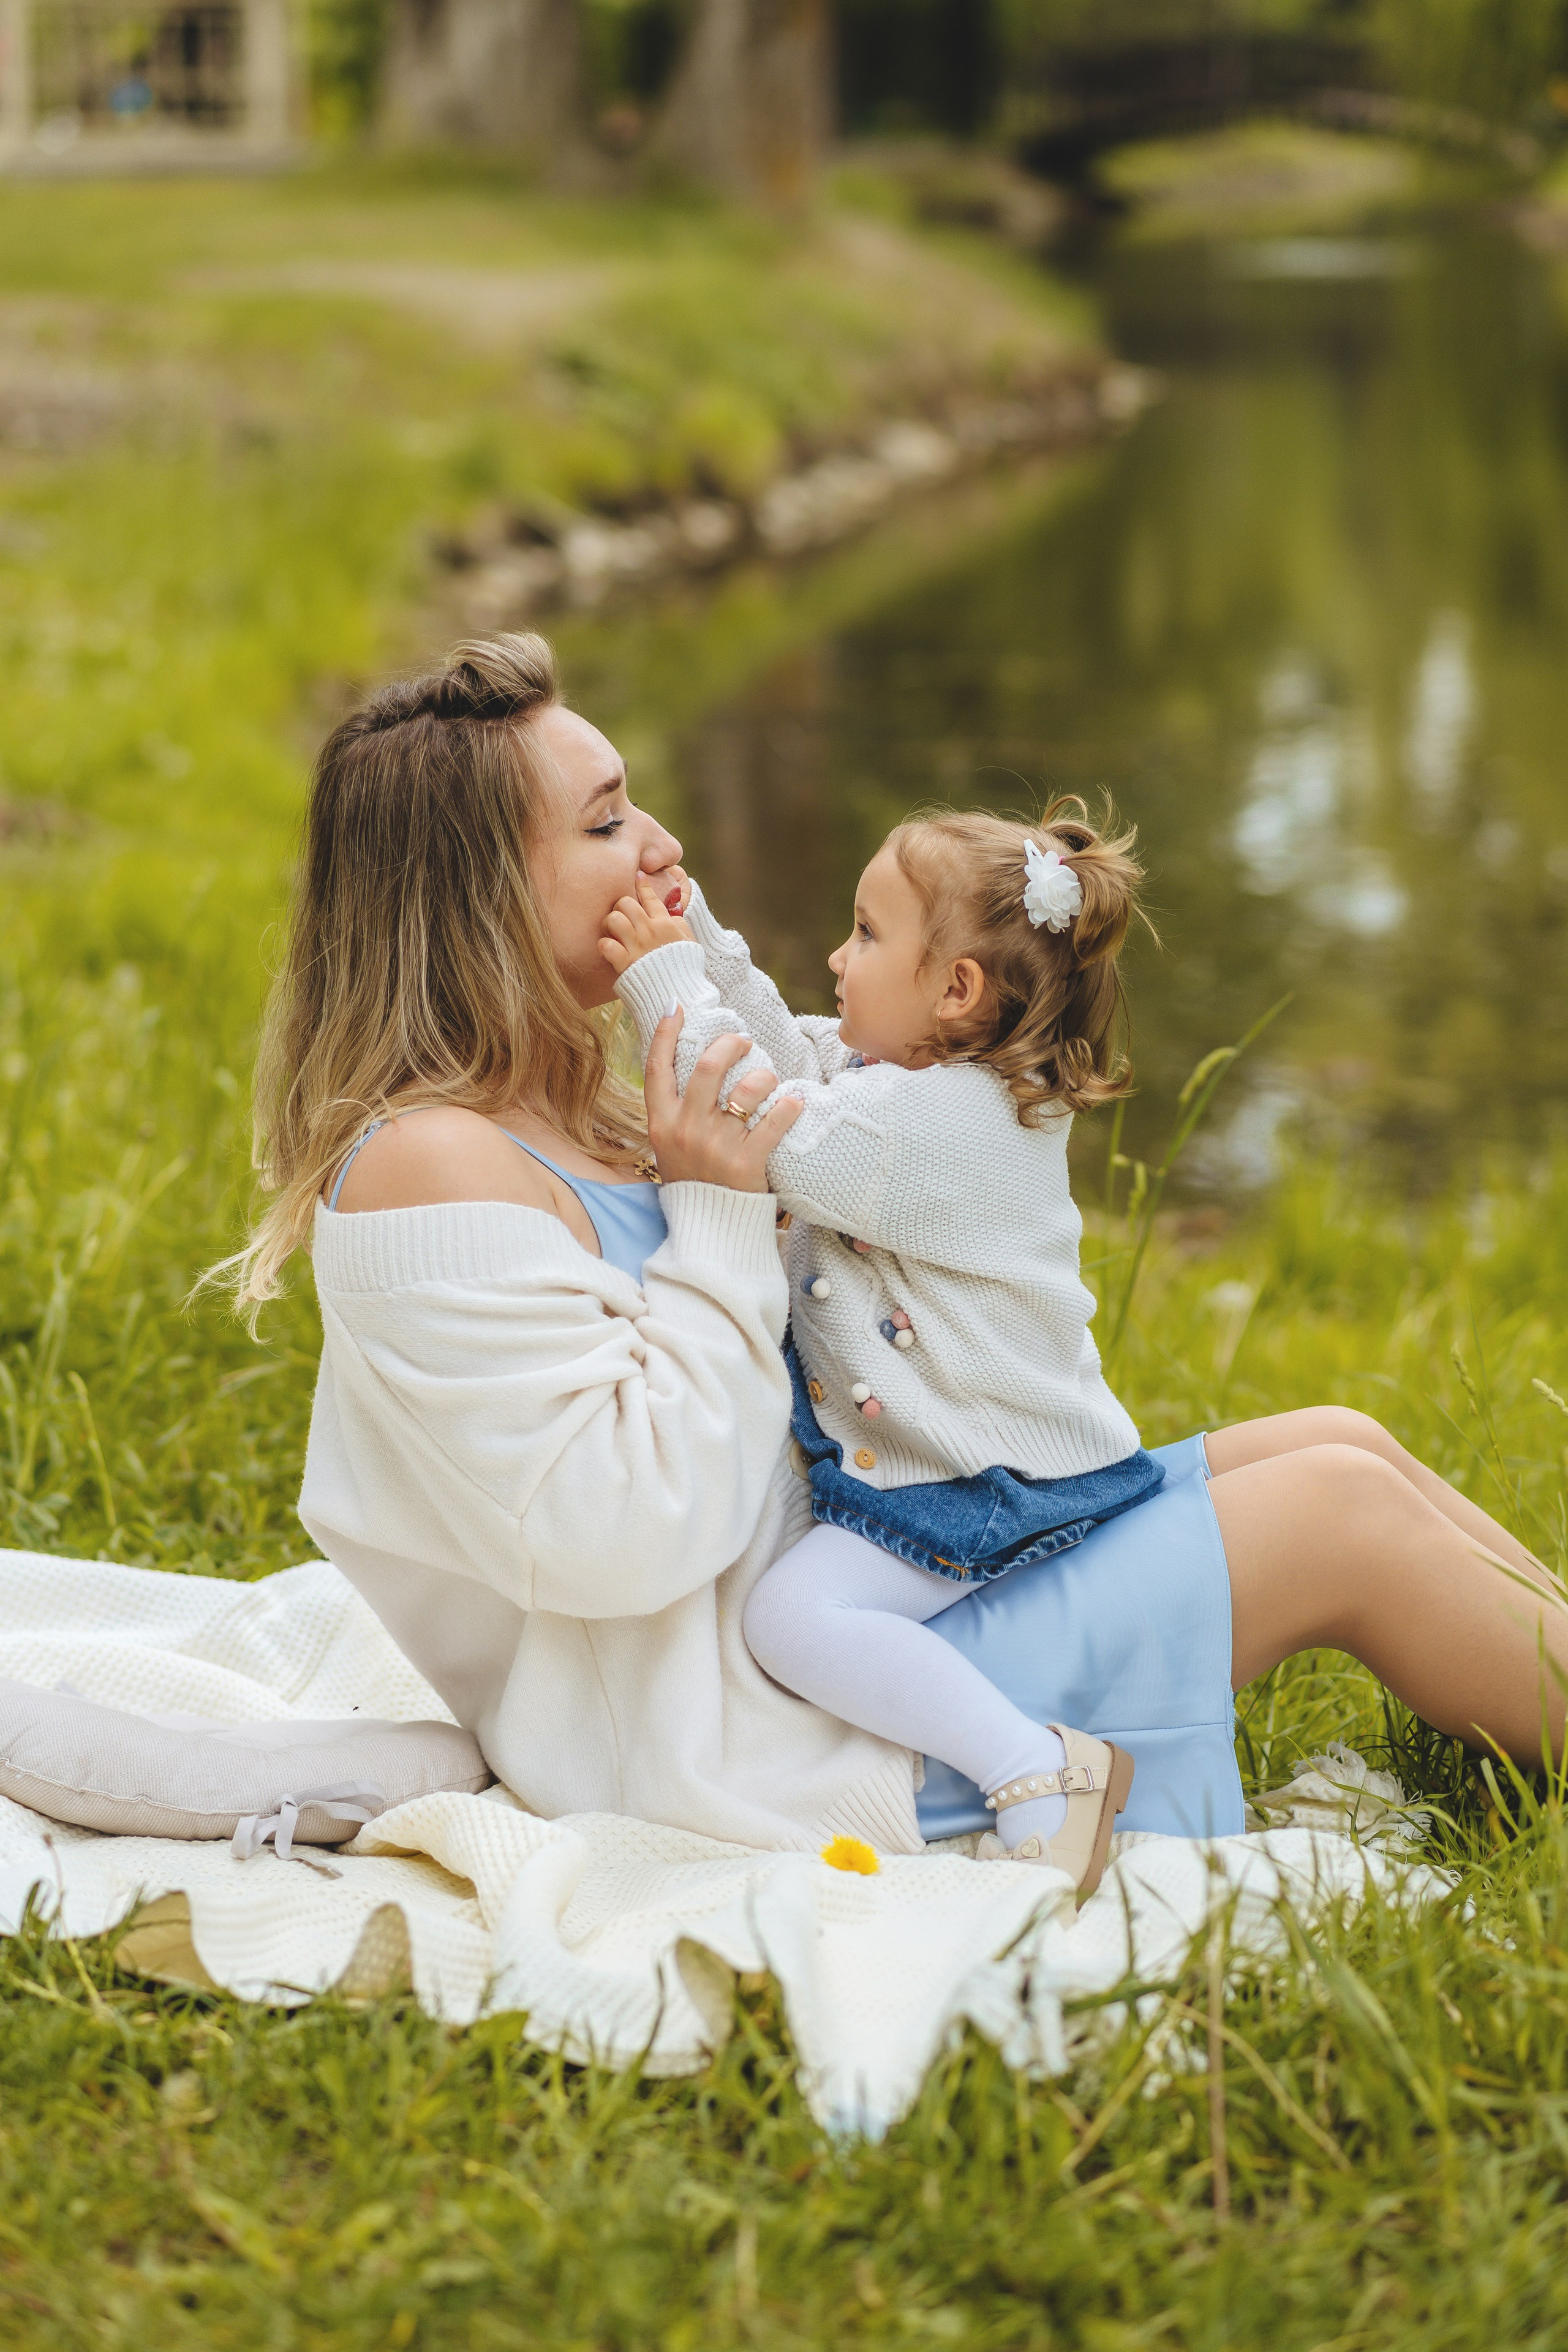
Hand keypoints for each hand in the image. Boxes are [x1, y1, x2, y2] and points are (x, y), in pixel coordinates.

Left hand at [600, 870, 693, 977]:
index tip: (638, 875)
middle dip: (620, 908)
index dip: (642, 883)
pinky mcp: (625, 963)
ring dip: (609, 924)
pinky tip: (609, 949)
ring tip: (613, 933)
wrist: (680, 994)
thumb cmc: (686, 970)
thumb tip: (671, 915)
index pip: (650, 896)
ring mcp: (636, 946)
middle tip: (622, 919)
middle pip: (625, 902)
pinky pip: (605, 944)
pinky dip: (604, 946)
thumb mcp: (690, 943)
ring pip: (613, 918)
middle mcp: (649, 931)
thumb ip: (680, 926)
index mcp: (666, 924)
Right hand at [643, 1010, 800, 1190]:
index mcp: (661, 1122)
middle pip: (710, 1066)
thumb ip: (676, 1110)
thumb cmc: (693, 1180)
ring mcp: (716, 1146)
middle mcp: (685, 1129)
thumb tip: (693, 1065)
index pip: (657, 1067)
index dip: (665, 1032)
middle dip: (732, 1043)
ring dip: (765, 1077)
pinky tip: (795, 1102)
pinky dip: (789, 1107)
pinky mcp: (747, 1163)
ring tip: (769, 1081)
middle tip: (744, 1041)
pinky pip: (775, 1122)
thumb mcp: (669, 1145)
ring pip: (748, 1089)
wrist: (709, 1230)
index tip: (676, 1007)